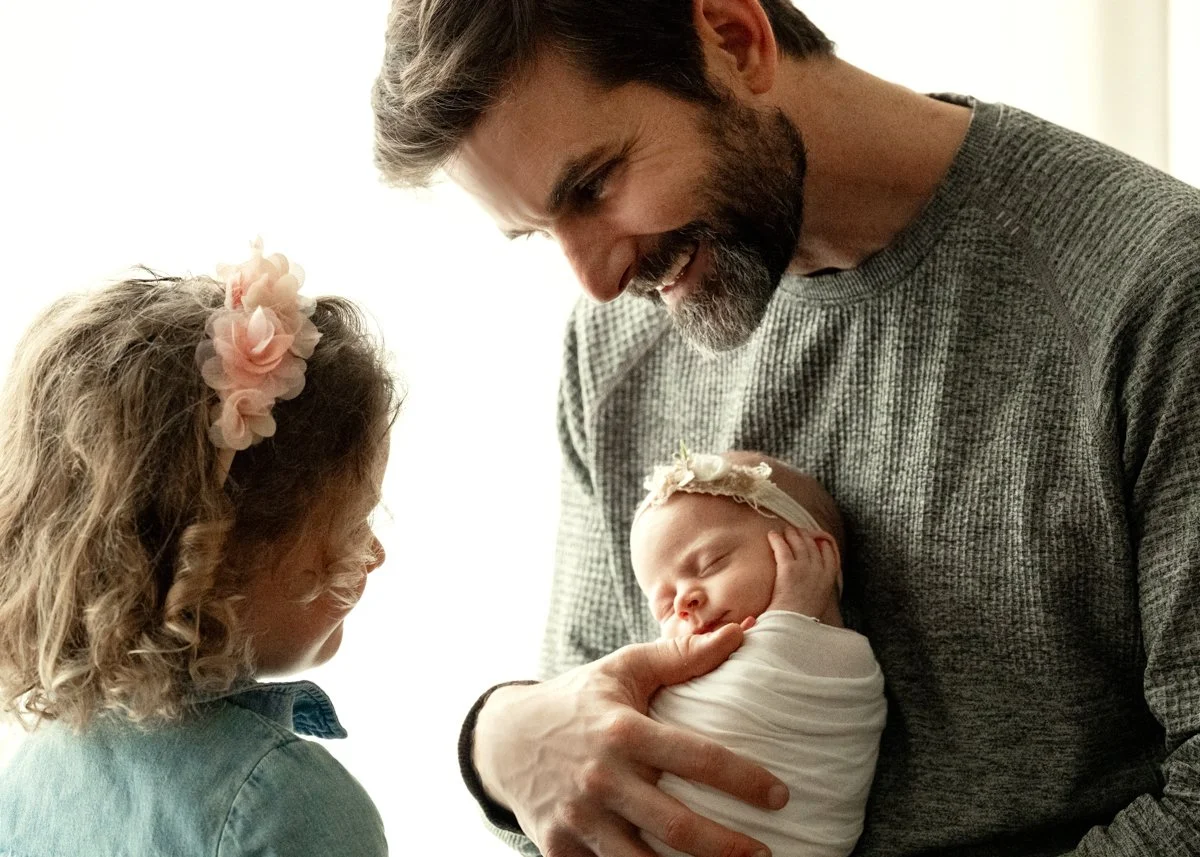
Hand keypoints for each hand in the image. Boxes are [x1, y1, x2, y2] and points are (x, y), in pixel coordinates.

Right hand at [473, 624, 788, 856]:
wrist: (504, 739)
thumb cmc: (578, 700)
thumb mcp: (623, 669)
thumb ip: (682, 656)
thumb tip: (740, 633)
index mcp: (623, 731)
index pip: (697, 757)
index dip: (744, 779)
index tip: (780, 796)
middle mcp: (601, 778)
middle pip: (677, 826)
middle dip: (728, 847)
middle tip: (764, 854)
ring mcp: (579, 819)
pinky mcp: (560, 849)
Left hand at [766, 526, 841, 624]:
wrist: (793, 625)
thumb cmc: (802, 618)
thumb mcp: (819, 600)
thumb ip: (818, 586)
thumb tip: (812, 582)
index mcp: (829, 578)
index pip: (829, 551)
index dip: (820, 541)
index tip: (814, 537)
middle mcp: (819, 569)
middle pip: (812, 543)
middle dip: (803, 534)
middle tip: (795, 531)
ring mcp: (805, 567)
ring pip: (798, 541)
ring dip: (791, 533)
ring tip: (784, 530)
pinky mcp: (788, 568)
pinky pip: (782, 547)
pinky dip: (776, 539)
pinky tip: (771, 535)